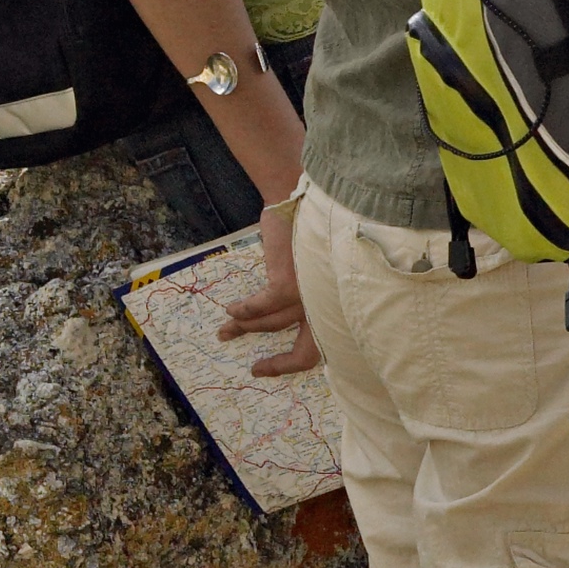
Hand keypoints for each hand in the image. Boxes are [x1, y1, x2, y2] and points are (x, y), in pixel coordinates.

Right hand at [229, 191, 321, 378]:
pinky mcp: (288, 286)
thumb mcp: (324, 266)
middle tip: (257, 369)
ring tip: (226, 330)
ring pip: (272, 325)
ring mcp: (309, 297)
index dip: (301, 361)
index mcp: (342, 303)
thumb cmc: (314, 230)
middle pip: (308, 352)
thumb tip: (298, 313)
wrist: (301, 198)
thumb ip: (317, 292)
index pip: (328, 345)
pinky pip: (258, 307)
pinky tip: (233, 310)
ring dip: (245, 328)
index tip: (280, 365)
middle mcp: (331, 305)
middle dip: (279, 364)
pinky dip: (243, 311)